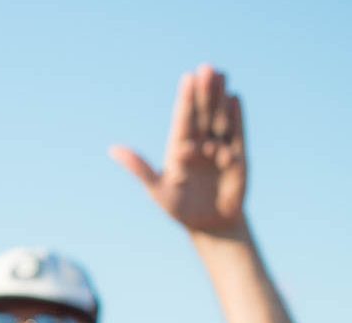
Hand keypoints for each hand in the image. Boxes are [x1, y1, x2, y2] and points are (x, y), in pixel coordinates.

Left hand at [111, 64, 248, 236]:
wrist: (209, 225)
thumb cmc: (179, 208)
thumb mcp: (157, 190)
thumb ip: (140, 168)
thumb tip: (113, 150)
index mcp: (179, 147)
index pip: (183, 119)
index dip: (186, 99)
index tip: (187, 77)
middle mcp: (200, 143)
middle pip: (202, 113)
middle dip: (204, 92)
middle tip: (207, 68)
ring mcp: (219, 148)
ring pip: (219, 118)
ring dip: (220, 98)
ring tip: (222, 76)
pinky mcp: (238, 157)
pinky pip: (237, 134)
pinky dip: (237, 117)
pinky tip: (235, 98)